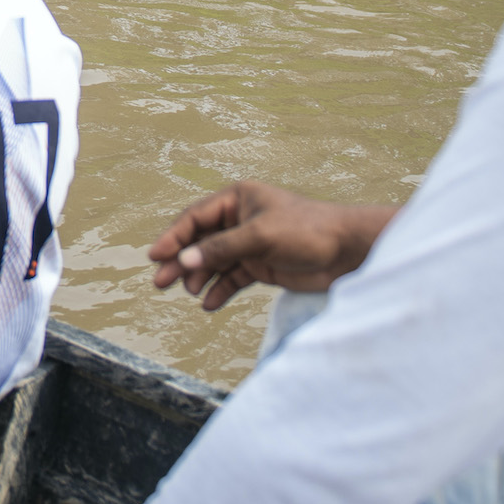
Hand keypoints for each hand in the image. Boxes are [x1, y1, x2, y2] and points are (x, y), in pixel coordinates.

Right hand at [148, 181, 395, 311]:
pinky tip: (209, 304)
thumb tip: (184, 261)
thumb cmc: (308, 230)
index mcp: (238, 199)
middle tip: (160, 283)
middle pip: (200, 241)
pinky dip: (220, 290)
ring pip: (214, 261)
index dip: (174, 237)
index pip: (196, 217)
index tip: (155, 257)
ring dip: (199, 277)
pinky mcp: (262, 266)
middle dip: (181, 261)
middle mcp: (240, 219)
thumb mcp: (260, 235)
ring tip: (188, 292)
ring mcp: (250, 244)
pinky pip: (232, 278)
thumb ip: (221, 249)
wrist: (348, 252)